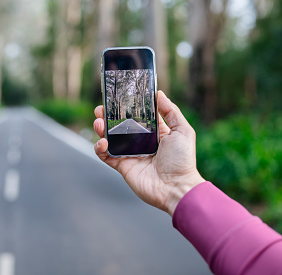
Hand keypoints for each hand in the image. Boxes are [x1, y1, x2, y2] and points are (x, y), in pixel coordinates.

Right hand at [93, 90, 204, 215]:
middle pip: (119, 126)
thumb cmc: (183, 160)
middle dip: (107, 116)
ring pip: (109, 139)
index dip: (126, 107)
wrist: (176, 187)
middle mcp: (140, 142)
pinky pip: (106, 155)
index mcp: (154, 133)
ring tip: (98, 123)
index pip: (136, 116)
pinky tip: (102, 142)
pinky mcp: (122, 166)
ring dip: (101, 129)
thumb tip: (159, 94)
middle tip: (100, 109)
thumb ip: (171, 111)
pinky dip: (99, 148)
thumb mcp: (182, 130)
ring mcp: (130, 154)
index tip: (117, 98)